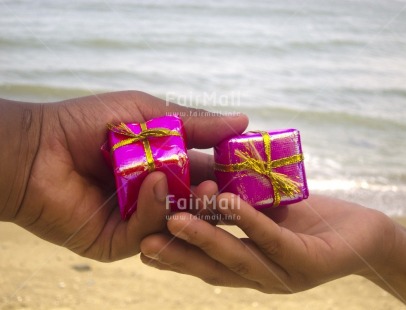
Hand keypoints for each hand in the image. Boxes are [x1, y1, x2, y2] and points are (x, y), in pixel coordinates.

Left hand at [0, 91, 247, 260]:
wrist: (34, 148)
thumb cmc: (87, 123)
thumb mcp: (146, 113)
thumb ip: (194, 121)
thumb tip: (242, 121)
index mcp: (164, 167)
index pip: (206, 172)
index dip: (230, 171)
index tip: (254, 169)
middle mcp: (155, 196)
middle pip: (197, 203)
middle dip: (219, 196)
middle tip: (240, 189)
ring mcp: (138, 220)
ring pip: (179, 222)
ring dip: (194, 205)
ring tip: (206, 188)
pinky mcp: (118, 240)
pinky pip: (147, 231)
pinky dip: (155, 208)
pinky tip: (155, 183)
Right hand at [140, 193, 405, 294]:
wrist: (360, 232)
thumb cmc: (304, 220)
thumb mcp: (262, 210)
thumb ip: (232, 204)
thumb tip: (195, 178)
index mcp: (246, 265)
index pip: (204, 263)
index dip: (172, 257)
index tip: (142, 244)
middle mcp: (260, 276)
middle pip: (212, 267)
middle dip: (177, 254)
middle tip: (144, 241)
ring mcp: (284, 273)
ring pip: (238, 256)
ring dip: (205, 238)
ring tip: (176, 220)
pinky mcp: (307, 262)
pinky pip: (273, 239)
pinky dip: (249, 221)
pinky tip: (228, 201)